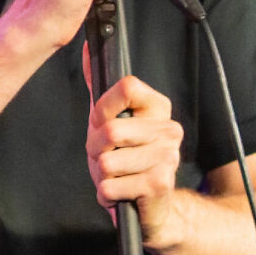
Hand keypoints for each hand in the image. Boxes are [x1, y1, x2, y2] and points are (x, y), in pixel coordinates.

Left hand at [83, 43, 183, 242]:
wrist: (150, 208)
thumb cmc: (125, 159)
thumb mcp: (108, 120)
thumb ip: (97, 84)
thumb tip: (86, 46)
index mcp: (158, 107)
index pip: (127, 86)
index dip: (104, 108)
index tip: (104, 121)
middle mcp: (169, 128)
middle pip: (110, 129)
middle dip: (96, 149)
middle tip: (108, 156)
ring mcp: (168, 156)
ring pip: (107, 161)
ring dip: (102, 174)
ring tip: (117, 176)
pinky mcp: (160, 184)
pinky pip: (110, 186)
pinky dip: (107, 194)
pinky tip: (122, 193)